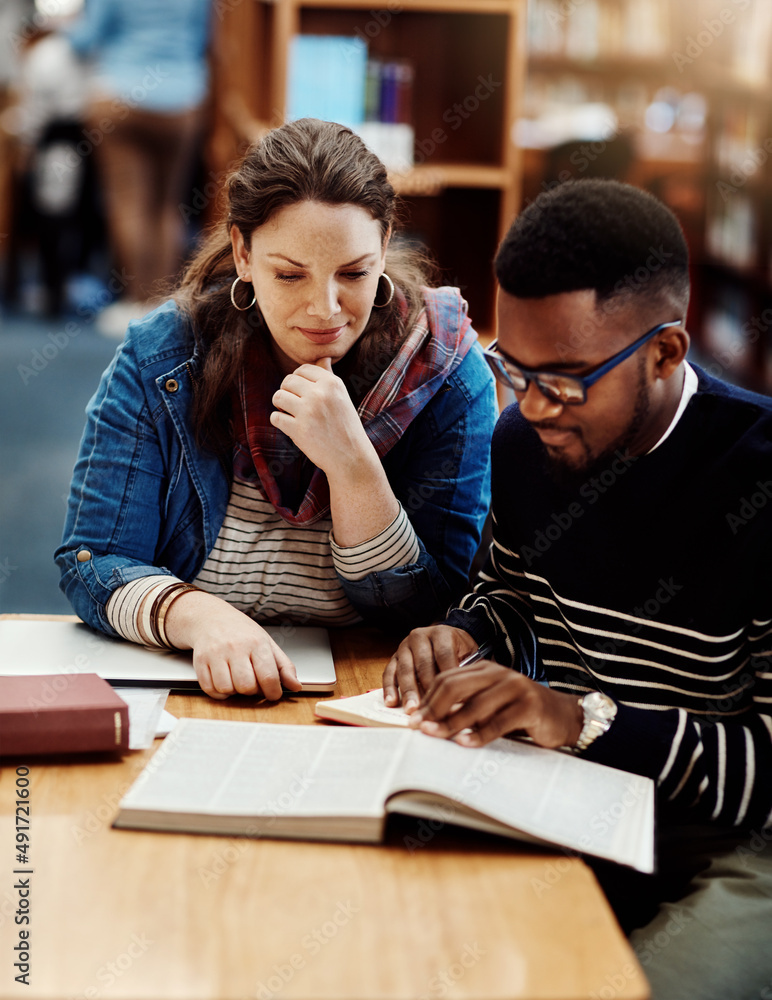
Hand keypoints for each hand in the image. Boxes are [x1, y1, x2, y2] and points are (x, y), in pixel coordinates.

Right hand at [164, 591, 301, 699]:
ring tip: (237, 680)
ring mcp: (215, 654)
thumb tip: (296, 686)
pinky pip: (209, 689)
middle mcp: (235, 647)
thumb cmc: (241, 632)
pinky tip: (224, 682)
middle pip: (246, 686)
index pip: (268, 677)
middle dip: (252, 691)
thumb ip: (284, 666)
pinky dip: (219, 692)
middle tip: (253, 683)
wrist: (210, 617)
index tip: (273, 694)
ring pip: (227, 689)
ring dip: (234, 691)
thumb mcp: (267, 643)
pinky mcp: (200, 661)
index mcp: (256, 643)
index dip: (274, 692)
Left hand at [270, 358, 371, 475]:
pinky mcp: (298, 429)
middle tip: (294, 404)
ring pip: (278, 396)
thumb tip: (323, 356)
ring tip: (289, 413)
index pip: (302, 369)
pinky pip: (275, 417)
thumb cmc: (345, 425)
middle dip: (287, 391)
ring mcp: (308, 411)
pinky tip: (289, 426)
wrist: (351, 457)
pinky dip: (279, 421)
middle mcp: (320, 394)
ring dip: (280, 405)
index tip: (302, 392)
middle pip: (287, 381)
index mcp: (332, 383)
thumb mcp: (341, 397)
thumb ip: (328, 376)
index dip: (298, 380)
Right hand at [382, 625, 479, 712]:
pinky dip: (389, 688)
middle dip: (426, 687)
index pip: (444, 654)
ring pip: (405, 669)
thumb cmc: (460, 651)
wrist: (446, 639)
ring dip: (408, 691)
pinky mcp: (394, 657)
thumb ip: (467, 670)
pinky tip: (391, 702)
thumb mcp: (469, 654)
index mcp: (441, 633)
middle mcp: (420, 636)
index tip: (452, 697)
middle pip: (423, 663)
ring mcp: (404, 646)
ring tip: (412, 710)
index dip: (447, 676)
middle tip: (430, 707)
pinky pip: (389, 673)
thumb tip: (464, 697)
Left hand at [408, 662, 582, 748]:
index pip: (448, 679)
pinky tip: (465, 744)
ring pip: (475, 705)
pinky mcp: (529, 706)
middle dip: (434, 708)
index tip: (413, 718)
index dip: (428, 699)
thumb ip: (467, 705)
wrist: (564, 716)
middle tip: (420, 727)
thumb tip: (430, 721)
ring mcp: (515, 687)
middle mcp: (498, 673)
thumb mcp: (491, 703)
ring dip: (452, 723)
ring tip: (435, 736)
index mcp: (485, 669)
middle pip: (456, 686)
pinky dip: (479, 734)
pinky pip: (498, 722)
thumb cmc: (521, 713)